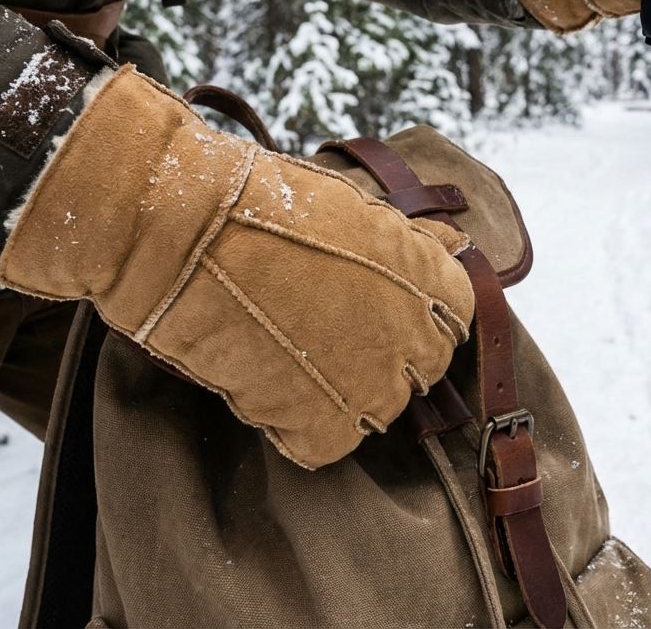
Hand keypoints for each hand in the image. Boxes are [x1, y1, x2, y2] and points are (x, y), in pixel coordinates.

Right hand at [0, 66, 474, 468]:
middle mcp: (415, 338)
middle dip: (384, 354)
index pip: (456, 318)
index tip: (380, 306)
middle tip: (328, 330)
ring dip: (344, 392)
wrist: (194, 233)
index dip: (417, 313)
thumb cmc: (270, 207)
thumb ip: (415, 239)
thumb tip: (456, 244)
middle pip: (421, 369)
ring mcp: (372, 386)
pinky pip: (327, 443)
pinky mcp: (321, 426)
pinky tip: (272, 385)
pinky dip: (299, 425)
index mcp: (433, 281)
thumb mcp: (356, 211)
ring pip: (378, 411)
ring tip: (294, 353)